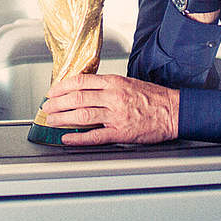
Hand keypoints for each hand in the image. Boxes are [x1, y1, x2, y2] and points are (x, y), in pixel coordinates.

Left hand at [42, 74, 179, 144]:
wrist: (174, 111)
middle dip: (57, 103)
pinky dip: (78, 138)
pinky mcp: (121, 133)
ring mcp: (116, 115)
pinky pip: (95, 136)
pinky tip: (67, 139)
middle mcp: (113, 97)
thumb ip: (107, 86)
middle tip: (46, 107)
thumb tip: (84, 90)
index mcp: (114, 82)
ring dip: (62, 119)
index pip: (81, 81)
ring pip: (82, 116)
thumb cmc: (153, 97)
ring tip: (51, 121)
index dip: (62, 86)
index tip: (52, 91)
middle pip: (77, 98)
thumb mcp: (128, 83)